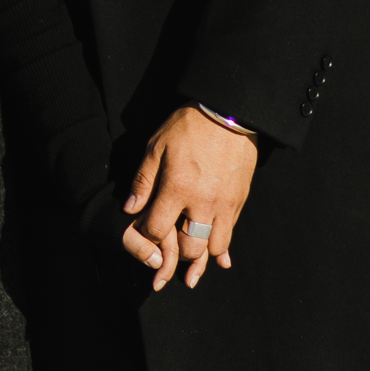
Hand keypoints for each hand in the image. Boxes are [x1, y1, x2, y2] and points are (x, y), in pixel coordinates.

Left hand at [121, 105, 256, 290]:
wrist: (229, 113)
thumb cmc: (188, 127)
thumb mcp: (157, 147)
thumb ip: (143, 180)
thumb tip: (130, 209)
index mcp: (178, 188)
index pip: (157, 230)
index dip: (147, 234)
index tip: (145, 230)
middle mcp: (203, 202)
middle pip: (189, 247)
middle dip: (176, 253)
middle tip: (169, 251)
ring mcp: (224, 203)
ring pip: (214, 246)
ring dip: (201, 254)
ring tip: (192, 257)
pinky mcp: (239, 201)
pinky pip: (231, 234)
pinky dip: (223, 248)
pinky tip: (218, 257)